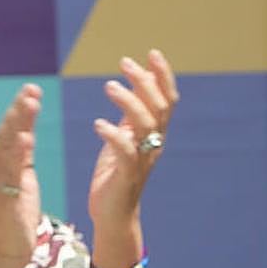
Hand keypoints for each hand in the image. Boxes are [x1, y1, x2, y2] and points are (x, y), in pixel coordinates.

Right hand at [0, 84, 42, 263]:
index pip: (9, 130)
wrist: (8, 248)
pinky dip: (17, 154)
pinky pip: (10, 172)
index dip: (19, 109)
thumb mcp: (21, 177)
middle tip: (32, 88)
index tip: (32, 89)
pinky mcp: (3, 197)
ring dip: (18, 124)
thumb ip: (22, 155)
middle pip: (5, 133)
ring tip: (30, 104)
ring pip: (6, 147)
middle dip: (18, 109)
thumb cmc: (16, 213)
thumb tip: (25, 131)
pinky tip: (26, 139)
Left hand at [89, 50, 178, 234]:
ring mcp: (143, 160)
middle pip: (159, 107)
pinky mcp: (127, 175)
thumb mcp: (126, 136)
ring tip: (108, 86)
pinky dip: (114, 135)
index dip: (163, 76)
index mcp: (155, 134)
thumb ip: (133, 112)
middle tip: (124, 63)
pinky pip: (126, 151)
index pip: (168, 100)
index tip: (153, 53)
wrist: (114, 214)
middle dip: (144, 82)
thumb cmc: (117, 173)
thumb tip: (140, 79)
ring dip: (129, 102)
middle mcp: (154, 144)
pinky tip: (98, 124)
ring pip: (145, 125)